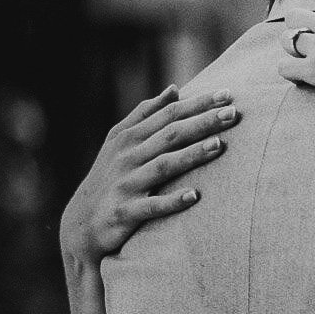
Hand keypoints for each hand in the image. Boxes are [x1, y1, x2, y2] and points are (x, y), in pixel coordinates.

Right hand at [61, 85, 240, 261]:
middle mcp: (127, 157)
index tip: (228, 93)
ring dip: (190, 155)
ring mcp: (126, 184)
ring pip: (162, 166)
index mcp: (129, 137)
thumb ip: (146, 114)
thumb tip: (174, 89)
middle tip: (234, 112)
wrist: (81, 224)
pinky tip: (194, 196)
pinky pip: (150, 206)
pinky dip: (171, 201)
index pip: (168, 114)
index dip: (198, 103)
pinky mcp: (124, 212)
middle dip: (202, 122)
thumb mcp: (120, 142)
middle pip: (170, 135)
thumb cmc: (110, 177)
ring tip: (219, 145)